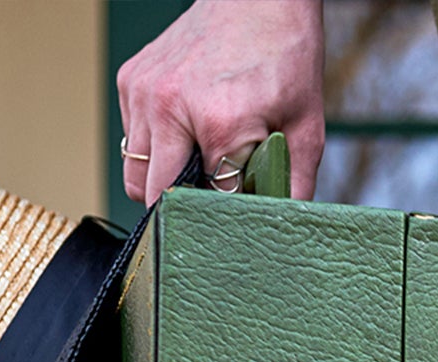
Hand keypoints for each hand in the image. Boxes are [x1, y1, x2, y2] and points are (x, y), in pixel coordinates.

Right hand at [117, 0, 324, 204]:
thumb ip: (292, 186)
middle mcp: (169, 107)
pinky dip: (155, 148)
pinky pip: (132, 140)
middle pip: (154, 195)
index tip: (234, 211)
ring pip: (135, 173)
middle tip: (212, 196)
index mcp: (217, 124)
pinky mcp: (131, 80)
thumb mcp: (306, 131)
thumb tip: (280, 227)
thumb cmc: (284, 59)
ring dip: (164, 179)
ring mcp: (143, 91)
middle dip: (182, 205)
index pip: (204, 203)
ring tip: (200, 160)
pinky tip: (186, 132)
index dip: (221, 214)